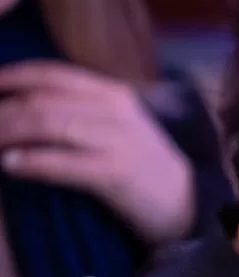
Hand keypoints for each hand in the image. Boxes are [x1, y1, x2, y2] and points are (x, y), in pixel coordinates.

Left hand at [0, 62, 197, 246]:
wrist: (183, 202)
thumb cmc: (136, 165)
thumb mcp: (111, 127)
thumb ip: (75, 112)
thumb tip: (17, 108)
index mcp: (111, 93)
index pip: (52, 74)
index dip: (11, 77)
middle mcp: (115, 110)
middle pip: (42, 102)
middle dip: (1, 112)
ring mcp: (118, 140)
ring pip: (49, 125)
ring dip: (8, 134)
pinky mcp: (117, 172)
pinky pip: (63, 162)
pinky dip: (31, 162)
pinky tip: (9, 165)